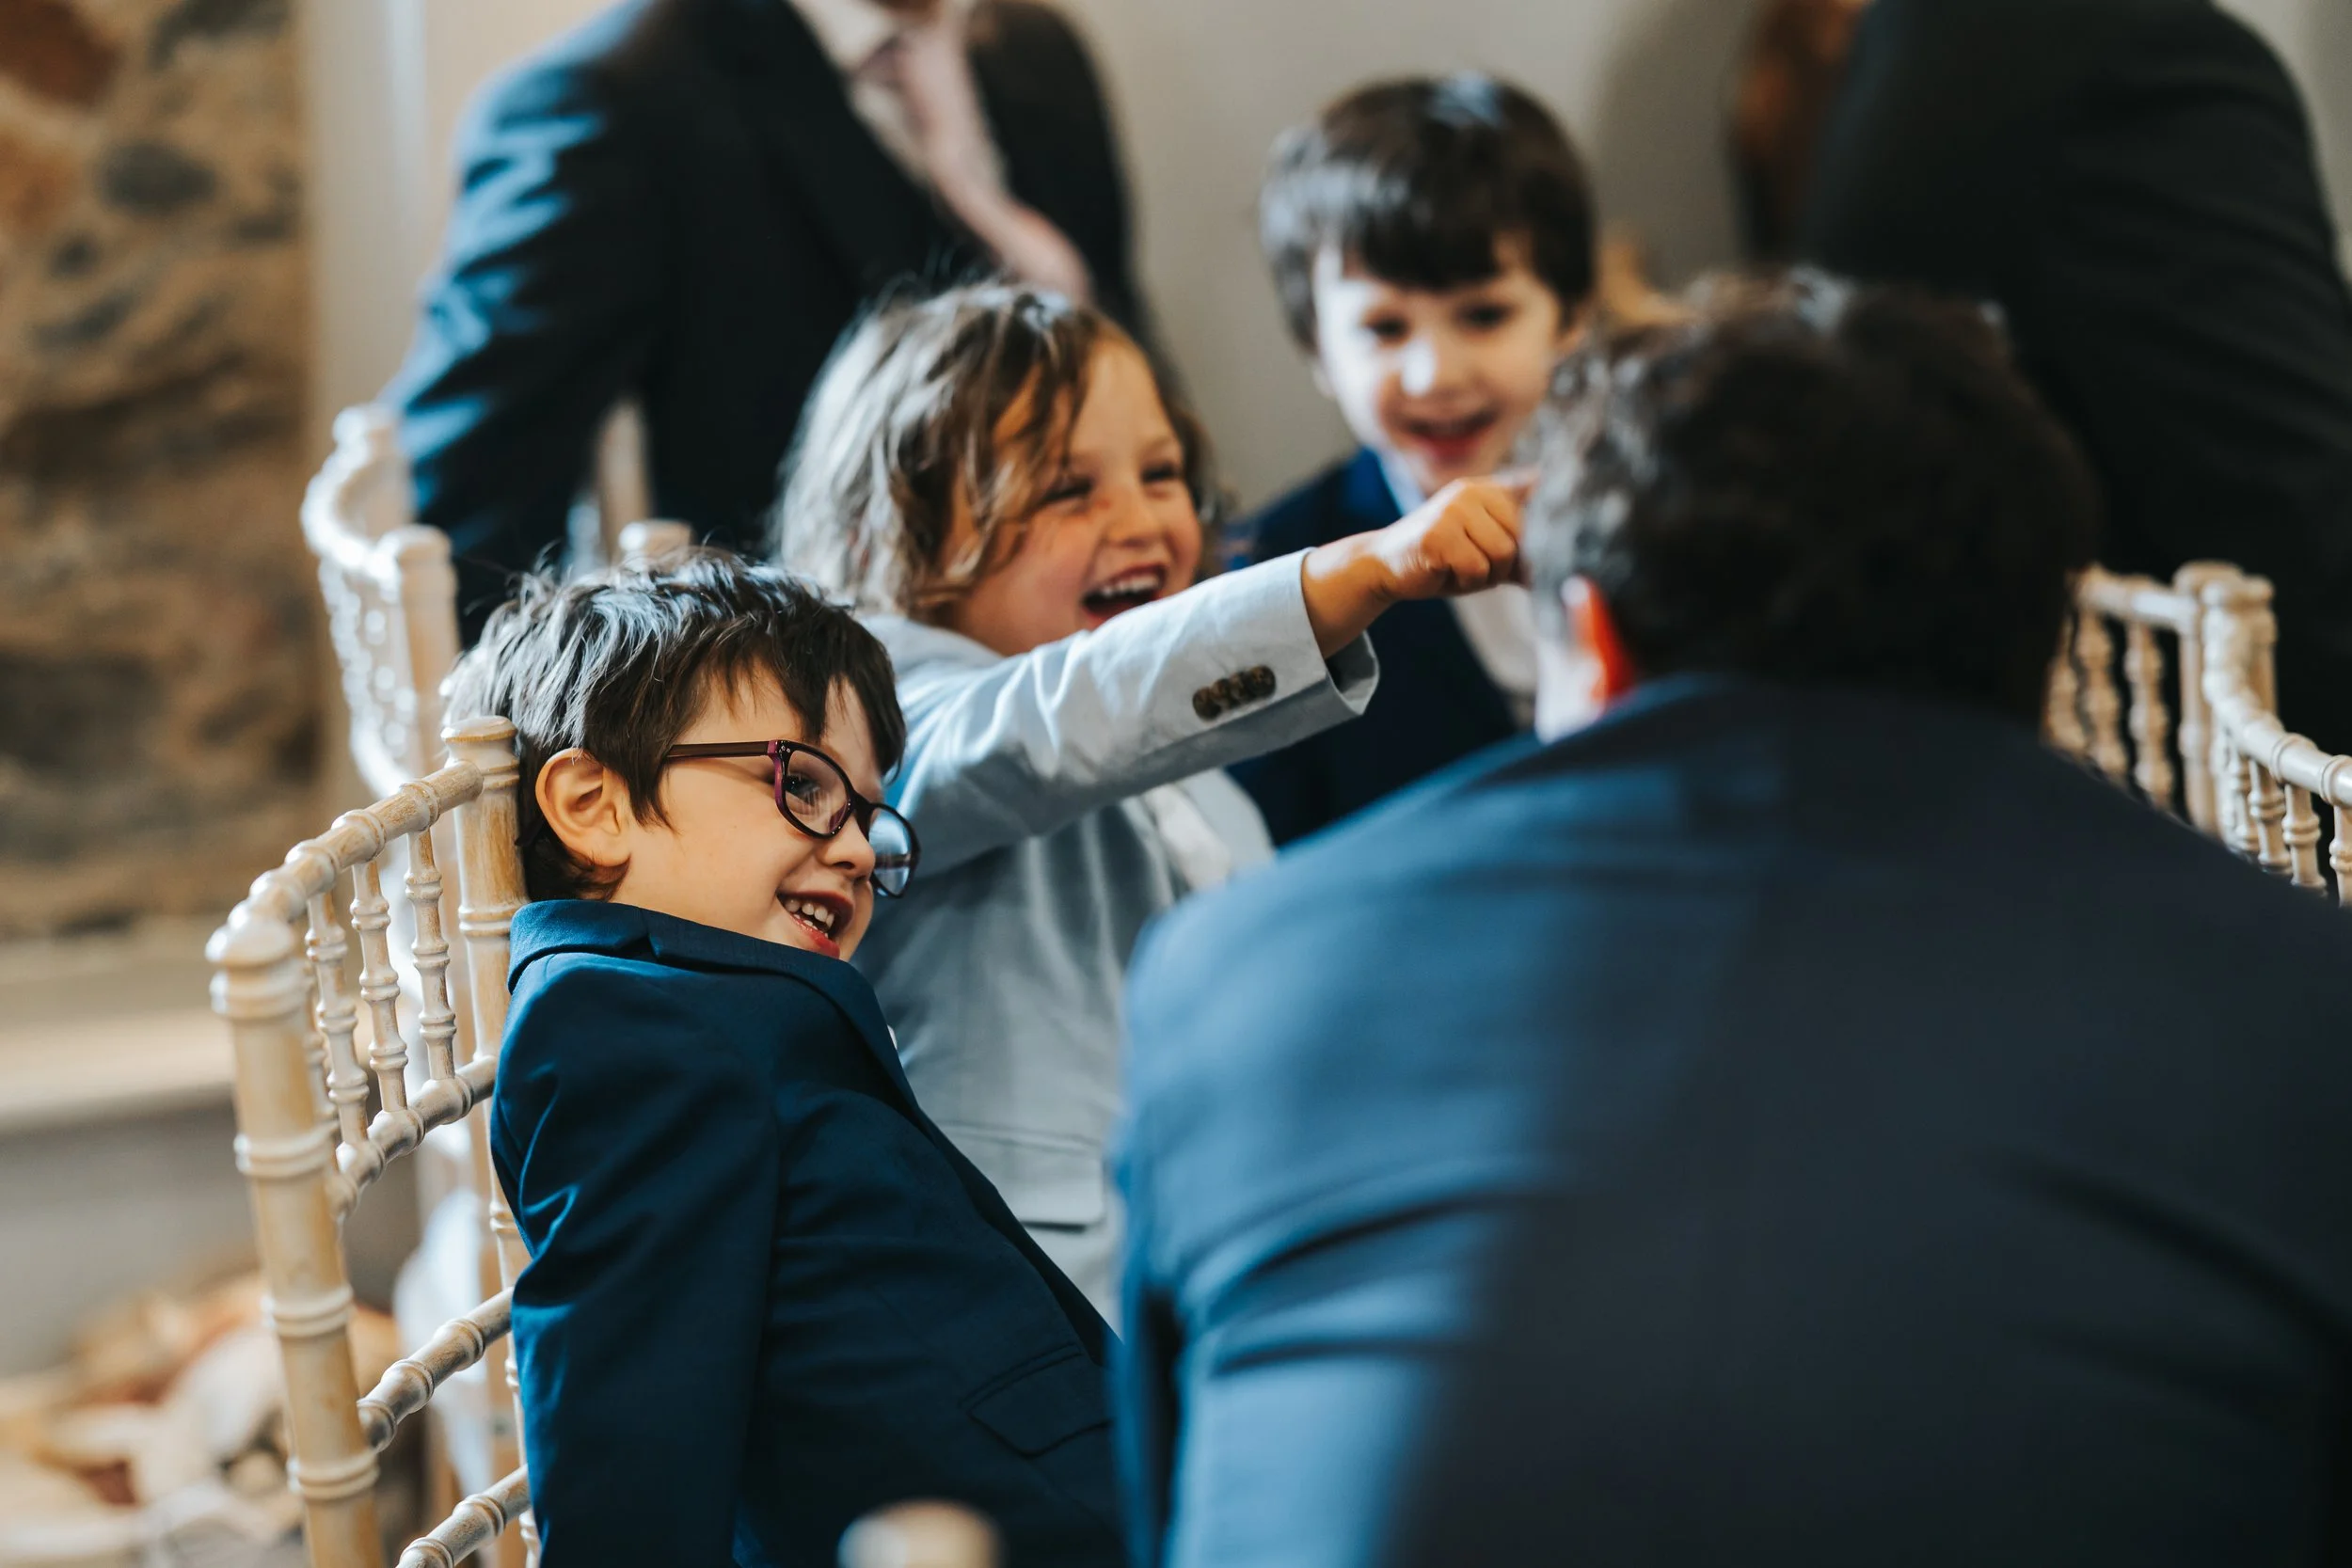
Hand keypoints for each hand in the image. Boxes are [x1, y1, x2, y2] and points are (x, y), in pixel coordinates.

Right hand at [1300, 475, 1529, 655]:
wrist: (1384, 566)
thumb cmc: (1442, 561)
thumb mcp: (1486, 548)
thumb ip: (1522, 546)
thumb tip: (1566, 557)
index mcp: (1487, 489)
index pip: (1535, 512)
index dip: (1532, 545)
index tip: (1520, 559)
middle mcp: (1471, 491)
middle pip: (1522, 537)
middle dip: (1505, 564)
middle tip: (1476, 567)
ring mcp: (1452, 509)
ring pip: (1503, 553)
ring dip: (1485, 575)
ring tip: (1459, 568)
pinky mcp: (1437, 534)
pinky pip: (1476, 568)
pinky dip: (1465, 582)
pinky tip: (1444, 572)